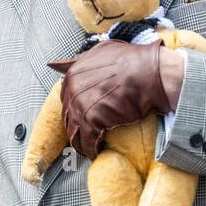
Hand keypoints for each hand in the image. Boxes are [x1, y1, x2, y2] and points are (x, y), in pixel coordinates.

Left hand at [47, 41, 173, 160]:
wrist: (150, 73)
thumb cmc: (133, 61)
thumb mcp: (102, 51)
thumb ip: (80, 60)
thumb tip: (54, 64)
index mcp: (74, 73)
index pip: (66, 96)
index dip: (74, 108)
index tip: (82, 115)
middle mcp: (73, 88)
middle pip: (68, 114)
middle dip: (76, 126)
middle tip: (86, 134)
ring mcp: (80, 104)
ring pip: (74, 130)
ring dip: (81, 142)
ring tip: (89, 148)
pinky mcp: (91, 119)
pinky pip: (88, 140)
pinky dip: (91, 150)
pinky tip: (96, 153)